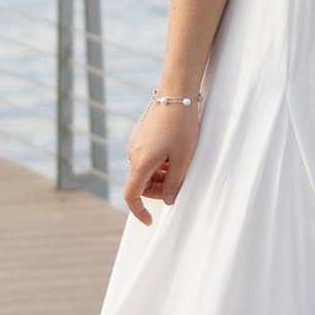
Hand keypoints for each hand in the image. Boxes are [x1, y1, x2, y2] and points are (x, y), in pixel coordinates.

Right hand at [124, 94, 201, 222]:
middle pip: (139, 184)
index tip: (150, 221)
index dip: (139, 211)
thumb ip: (174, 183)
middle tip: (178, 185)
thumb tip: (167, 201)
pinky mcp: (140, 134)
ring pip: (144, 170)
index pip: (131, 196)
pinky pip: (145, 157)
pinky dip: (158, 163)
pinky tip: (175, 152)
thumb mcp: (183, 159)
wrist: (177, 93)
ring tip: (180, 165)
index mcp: (141, 164)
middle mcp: (133, 154)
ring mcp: (135, 143)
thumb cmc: (182, 127)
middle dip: (156, 190)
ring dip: (159, 176)